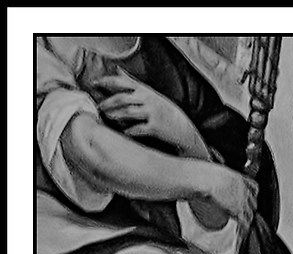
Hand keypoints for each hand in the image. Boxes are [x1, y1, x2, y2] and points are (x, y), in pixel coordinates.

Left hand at [91, 72, 206, 158]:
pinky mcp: (156, 127)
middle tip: (99, 107)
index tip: (95, 83)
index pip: (122, 82)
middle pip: (122, 98)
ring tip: (108, 117)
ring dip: (115, 115)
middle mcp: (147, 100)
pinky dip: (129, 130)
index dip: (106, 81)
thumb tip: (117, 69)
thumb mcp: (149, 92)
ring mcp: (152, 113)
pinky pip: (138, 129)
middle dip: (108, 102)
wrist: (183, 128)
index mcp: (144, 90)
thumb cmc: (163, 110)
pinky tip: (124, 131)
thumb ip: (132, 82)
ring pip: (128, 112)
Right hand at [183, 161, 255, 235]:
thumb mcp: (213, 171)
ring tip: (243, 225)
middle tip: (245, 214)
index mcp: (238, 178)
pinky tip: (241, 233)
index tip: (250, 197)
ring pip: (250, 214)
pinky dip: (243, 229)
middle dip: (250, 208)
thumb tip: (208, 179)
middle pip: (253, 202)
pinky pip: (244, 223)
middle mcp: (242, 189)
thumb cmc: (202, 172)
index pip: (254, 187)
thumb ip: (215, 177)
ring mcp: (241, 200)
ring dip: (247, 220)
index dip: (253, 194)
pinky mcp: (237, 210)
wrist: (203, 178)